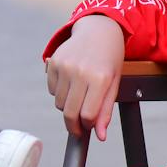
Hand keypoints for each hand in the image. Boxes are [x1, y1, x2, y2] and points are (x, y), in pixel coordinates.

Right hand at [45, 15, 126, 140]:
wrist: (98, 29)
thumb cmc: (109, 58)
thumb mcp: (114, 84)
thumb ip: (106, 111)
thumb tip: (100, 136)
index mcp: (100, 78)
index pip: (87, 115)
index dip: (87, 126)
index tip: (88, 127)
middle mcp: (80, 72)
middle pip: (69, 113)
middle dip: (73, 126)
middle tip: (78, 128)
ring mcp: (64, 66)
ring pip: (58, 103)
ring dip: (67, 106)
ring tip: (78, 96)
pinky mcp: (53, 63)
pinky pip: (51, 90)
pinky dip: (59, 93)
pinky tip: (70, 82)